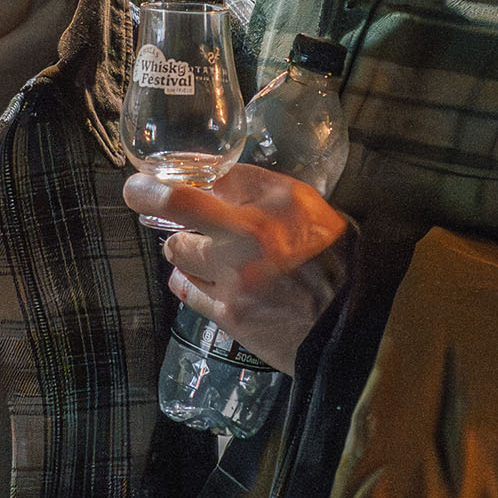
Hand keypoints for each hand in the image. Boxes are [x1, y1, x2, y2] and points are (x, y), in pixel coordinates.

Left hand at [124, 162, 351, 374]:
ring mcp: (235, 277)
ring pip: (177, 252)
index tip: (146, 182)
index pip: (213, 173)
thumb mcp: (309, 209)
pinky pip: (187, 290)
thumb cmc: (334, 261)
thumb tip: (216, 185)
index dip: (171, 176)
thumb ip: (262, 192)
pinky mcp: (229, 313)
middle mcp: (252, 233)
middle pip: (176, 209)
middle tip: (190, 224)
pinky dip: (191, 283)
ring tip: (210, 258)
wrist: (351, 325)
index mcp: (279, 200)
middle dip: (177, 216)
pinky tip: (210, 284)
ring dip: (185, 252)